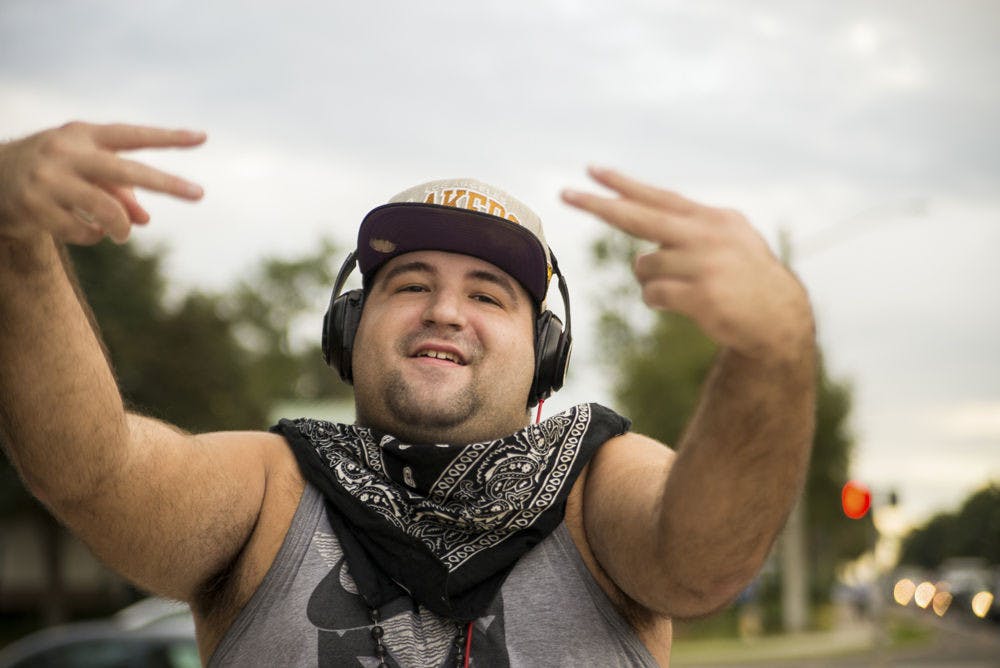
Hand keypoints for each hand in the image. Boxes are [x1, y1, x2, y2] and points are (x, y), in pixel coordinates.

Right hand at [0, 121, 205, 245]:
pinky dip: (93, 237)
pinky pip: (82, 231)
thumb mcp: (86, 171)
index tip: (201, 138)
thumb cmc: (55, 172)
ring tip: (122, 233)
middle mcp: (66, 151)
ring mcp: (48, 178)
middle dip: (166, 183)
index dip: (166, 137)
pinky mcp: (33, 205)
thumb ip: (120, 191)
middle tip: (199, 194)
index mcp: (83, 134)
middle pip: (125, 170)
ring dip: (123, 227)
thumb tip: (145, 220)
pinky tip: (90, 232)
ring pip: (106, 209)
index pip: (131, 135)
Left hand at [561, 166, 813, 361]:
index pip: (659, 197)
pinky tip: (682, 303)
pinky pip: (652, 294)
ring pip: (644, 266)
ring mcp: (704, 265)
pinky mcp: (701, 296)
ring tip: (682, 287)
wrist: (778, 318)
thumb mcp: (729, 238)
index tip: (592, 170)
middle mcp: (707, 235)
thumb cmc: (746, 278)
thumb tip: (646, 225)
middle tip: (565, 194)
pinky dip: (658, 300)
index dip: (623, 185)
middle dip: (599, 205)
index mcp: (711, 218)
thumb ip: (690, 226)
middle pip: (639, 217)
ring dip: (651, 280)